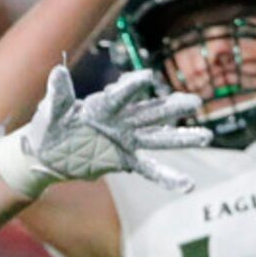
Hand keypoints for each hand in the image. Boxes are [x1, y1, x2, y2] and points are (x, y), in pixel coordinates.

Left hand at [0, 67, 208, 199]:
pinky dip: (167, 177)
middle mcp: (120, 121)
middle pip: (151, 113)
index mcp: (103, 106)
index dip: (132, 87)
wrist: (47, 152)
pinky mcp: (124, 159)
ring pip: (158, 138)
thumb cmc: (49, 127)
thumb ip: (58, 95)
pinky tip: (187, 184)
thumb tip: (58, 72)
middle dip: (172, 108)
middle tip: (195, 102)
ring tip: (207, 135)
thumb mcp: (51, 111)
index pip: (121, 95)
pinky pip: (149, 169)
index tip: (146, 79)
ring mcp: (126, 140)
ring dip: (182, 137)